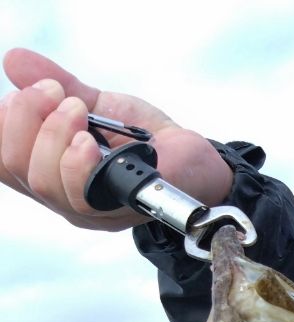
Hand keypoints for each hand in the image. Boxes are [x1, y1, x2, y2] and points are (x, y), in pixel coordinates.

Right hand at [0, 48, 232, 231]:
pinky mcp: (120, 210)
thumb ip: (58, 85)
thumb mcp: (96, 104)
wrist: (196, 157)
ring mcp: (92, 210)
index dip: (3, 124)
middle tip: (60, 94)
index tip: (29, 93)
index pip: (2, 161)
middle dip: (26, 117)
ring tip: (80, 111)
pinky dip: (78, 162)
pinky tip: (91, 141)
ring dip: (55, 133)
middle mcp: (65, 198)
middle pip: (16, 166)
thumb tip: (14, 59)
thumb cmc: (146, 140)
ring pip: (45, 182)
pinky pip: (83, 196)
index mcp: (51, 172)